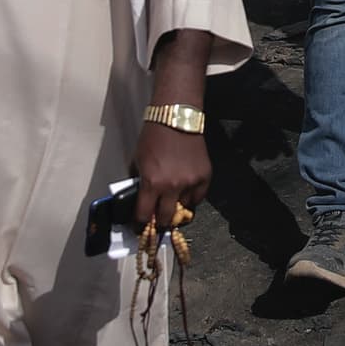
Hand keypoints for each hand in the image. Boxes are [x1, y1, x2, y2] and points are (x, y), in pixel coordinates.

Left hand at [134, 117, 209, 238]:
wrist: (176, 118)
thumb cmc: (154, 136)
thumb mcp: (139, 160)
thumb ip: (139, 181)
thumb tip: (139, 198)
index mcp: (152, 183)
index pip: (144, 215)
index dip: (140, 224)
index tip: (140, 227)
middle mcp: (172, 187)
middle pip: (165, 219)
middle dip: (159, 223)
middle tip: (157, 223)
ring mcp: (191, 183)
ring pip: (184, 210)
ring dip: (176, 207)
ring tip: (172, 200)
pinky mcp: (205, 177)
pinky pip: (198, 198)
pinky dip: (191, 198)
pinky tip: (185, 192)